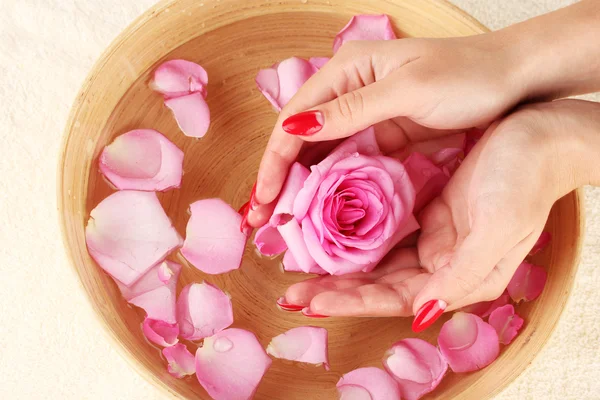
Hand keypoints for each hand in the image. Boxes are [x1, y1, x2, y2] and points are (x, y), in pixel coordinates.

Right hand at [249, 33, 524, 225]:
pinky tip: (319, 210)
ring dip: (302, 186)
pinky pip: (348, 162)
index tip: (262, 200)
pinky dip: (331, 186)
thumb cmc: (465, 76)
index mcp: (347, 71)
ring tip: (284, 223)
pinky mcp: (382, 134)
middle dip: (280, 178)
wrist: (513, 79)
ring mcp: (365, 114)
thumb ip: (350, 111)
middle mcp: (348, 91)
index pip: (294, 120)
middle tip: (262, 220)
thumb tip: (293, 128)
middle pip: (301, 139)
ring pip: (321, 154)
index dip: (273, 160)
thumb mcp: (407, 92)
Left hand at [283, 99, 599, 321]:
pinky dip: (356, 229)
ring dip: (341, 263)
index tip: (310, 300)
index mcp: (459, 277)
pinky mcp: (428, 209)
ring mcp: (433, 236)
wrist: (543, 134)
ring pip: (377, 257)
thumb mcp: (498, 229)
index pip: (395, 299)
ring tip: (300, 264)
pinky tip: (328, 227)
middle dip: (336, 289)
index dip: (352, 301)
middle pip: (379, 284)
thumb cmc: (525, 179)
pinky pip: (384, 225)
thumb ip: (461, 276)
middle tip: (292, 291)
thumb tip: (423, 314)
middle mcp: (442, 264)